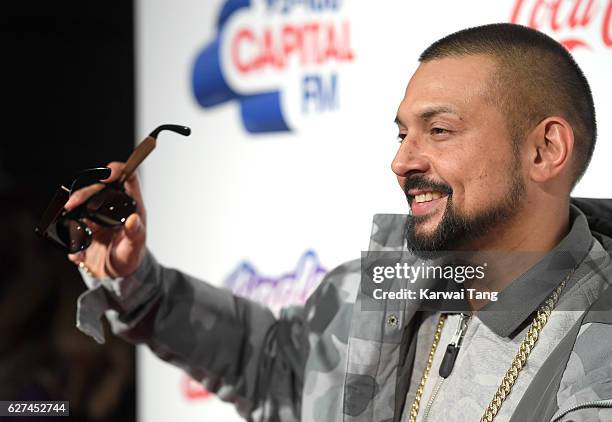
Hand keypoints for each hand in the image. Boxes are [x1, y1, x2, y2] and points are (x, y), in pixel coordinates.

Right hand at [66, 162, 146, 277]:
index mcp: (130, 207)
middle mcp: (112, 208)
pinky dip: (69, 233)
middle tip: (72, 203)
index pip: (127, 179)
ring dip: (73, 206)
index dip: (118, 171)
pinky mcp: (84, 228)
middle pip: (98, 188)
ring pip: (83, 202)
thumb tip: (134, 220)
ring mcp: (96, 216)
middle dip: (84, 192)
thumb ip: (135, 234)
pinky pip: (72, 224)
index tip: (107, 174)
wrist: (117, 274)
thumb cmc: (131, 256)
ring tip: (68, 213)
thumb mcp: (135, 247)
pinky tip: (77, 250)